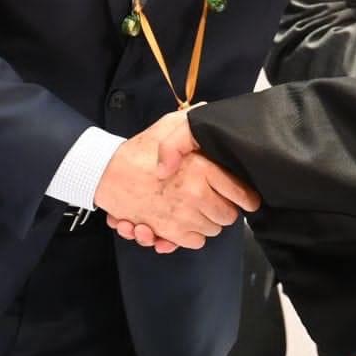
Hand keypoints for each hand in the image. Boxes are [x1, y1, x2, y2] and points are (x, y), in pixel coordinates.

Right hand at [92, 109, 259, 253]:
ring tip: (198, 208)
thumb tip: (211, 114)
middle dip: (225, 209)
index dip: (248, 198)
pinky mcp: (168, 232)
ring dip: (208, 222)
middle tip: (217, 200)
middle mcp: (196, 194)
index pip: (241, 193)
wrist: (107, 173)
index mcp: (202, 168)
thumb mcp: (169, 125)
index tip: (248, 199)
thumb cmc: (140, 150)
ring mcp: (182, 216)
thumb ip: (194, 121)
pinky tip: (185, 221)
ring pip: (213, 230)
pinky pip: (195, 241)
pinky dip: (192, 234)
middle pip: (229, 216)